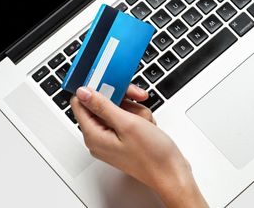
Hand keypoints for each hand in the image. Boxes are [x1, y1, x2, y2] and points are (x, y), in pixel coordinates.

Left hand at [71, 85, 206, 207]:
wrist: (172, 174)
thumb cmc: (152, 156)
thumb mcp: (126, 123)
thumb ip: (102, 105)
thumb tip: (82, 92)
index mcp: (93, 135)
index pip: (81, 102)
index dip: (94, 88)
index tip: (110, 79)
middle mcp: (100, 137)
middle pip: (103, 103)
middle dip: (122, 99)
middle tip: (136, 97)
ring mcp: (113, 138)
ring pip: (118, 108)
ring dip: (135, 110)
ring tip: (145, 121)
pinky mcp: (125, 139)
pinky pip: (128, 118)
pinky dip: (139, 118)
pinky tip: (148, 126)